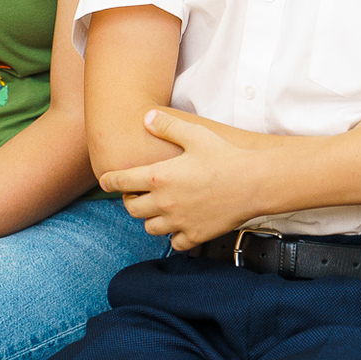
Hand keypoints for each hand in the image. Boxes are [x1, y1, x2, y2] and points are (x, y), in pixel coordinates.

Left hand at [101, 111, 260, 250]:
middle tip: (139, 193)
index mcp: (159, 177)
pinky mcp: (195, 235)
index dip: (110, 181)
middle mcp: (164, 202)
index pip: (121, 182)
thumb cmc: (225, 156)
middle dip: (131, 200)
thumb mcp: (195, 134)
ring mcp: (179, 221)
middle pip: (132, 208)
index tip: (106, 181)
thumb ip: (167, 125)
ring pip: (149, 228)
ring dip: (150, 218)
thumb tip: (145, 117)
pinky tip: (180, 225)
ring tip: (159, 209)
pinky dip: (174, 236)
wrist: (254, 183)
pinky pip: (175, 243)